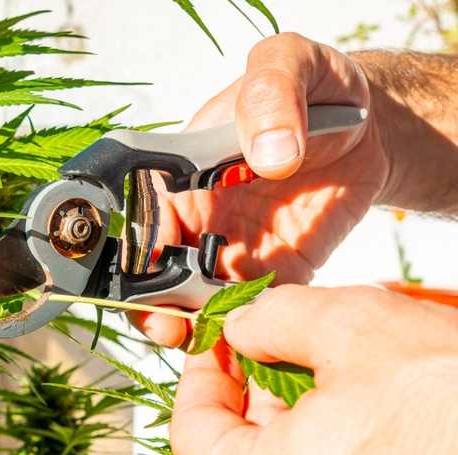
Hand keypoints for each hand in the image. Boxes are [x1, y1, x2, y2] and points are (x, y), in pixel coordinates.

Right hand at [133, 33, 386, 346]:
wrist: (368, 121)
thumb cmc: (311, 86)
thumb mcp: (286, 67)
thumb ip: (270, 98)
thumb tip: (269, 156)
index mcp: (180, 175)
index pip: (141, 221)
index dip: (135, 254)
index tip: (146, 277)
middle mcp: (199, 219)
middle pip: (158, 275)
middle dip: (155, 307)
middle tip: (168, 325)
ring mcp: (236, 249)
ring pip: (199, 303)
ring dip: (196, 326)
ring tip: (204, 338)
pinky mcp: (278, 272)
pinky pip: (257, 311)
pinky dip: (250, 328)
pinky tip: (253, 334)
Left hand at [170, 285, 457, 454]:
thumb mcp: (356, 325)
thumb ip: (274, 319)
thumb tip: (244, 327)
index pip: (191, 432)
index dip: (203, 376)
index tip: (220, 344)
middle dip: (261, 407)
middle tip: (287, 360)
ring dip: (311, 446)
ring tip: (356, 396)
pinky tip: (394, 446)